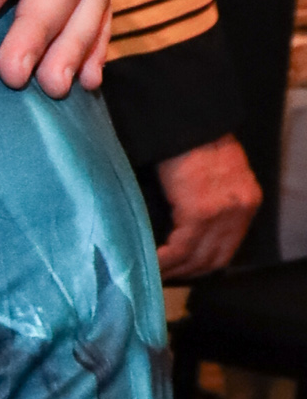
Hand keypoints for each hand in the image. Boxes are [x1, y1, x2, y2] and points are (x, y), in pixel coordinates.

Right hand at [157, 133, 260, 279]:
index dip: (205, 263)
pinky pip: (181, 247)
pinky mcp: (200, 212)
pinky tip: (152, 261)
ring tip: (154, 272)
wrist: (191, 121)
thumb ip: (211, 198)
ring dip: (175, 269)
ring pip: (198, 257)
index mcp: (246, 201)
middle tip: (165, 277)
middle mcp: (239, 211)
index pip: (228, 247)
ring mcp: (221, 214)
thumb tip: (188, 222)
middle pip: (215, 258)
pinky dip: (166, 259)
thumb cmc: (196, 141)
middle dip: (189, 272)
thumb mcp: (217, 173)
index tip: (184, 270)